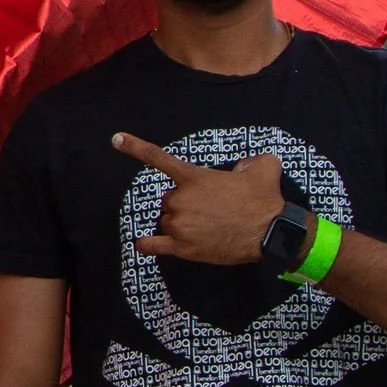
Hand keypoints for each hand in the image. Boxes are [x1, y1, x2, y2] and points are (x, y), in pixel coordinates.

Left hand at [114, 134, 284, 265]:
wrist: (270, 232)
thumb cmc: (265, 199)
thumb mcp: (263, 166)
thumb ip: (248, 160)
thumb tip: (244, 165)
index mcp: (193, 177)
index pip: (157, 158)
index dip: (134, 147)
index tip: (116, 139)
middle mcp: (180, 199)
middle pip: (169, 199)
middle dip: (185, 202)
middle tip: (211, 209)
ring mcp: (179, 224)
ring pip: (168, 220)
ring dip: (181, 222)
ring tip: (209, 226)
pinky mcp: (182, 248)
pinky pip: (153, 245)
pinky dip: (147, 244)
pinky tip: (144, 243)